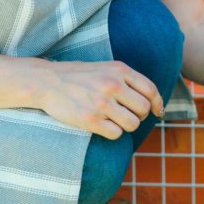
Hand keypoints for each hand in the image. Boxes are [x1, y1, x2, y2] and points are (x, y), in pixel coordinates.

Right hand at [34, 61, 164, 139]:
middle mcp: (113, 85)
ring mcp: (102, 102)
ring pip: (132, 124)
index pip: (150, 90)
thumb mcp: (105, 68)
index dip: (157, 104)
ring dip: (125, 126)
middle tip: (125, 115)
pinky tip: (101, 125)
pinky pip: (116, 134)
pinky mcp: (91, 119)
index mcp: (119, 70)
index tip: (156, 111)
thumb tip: (153, 102)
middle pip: (143, 109)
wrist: (46, 82)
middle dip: (138, 116)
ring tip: (112, 120)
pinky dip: (112, 133)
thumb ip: (126, 80)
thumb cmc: (78, 77)